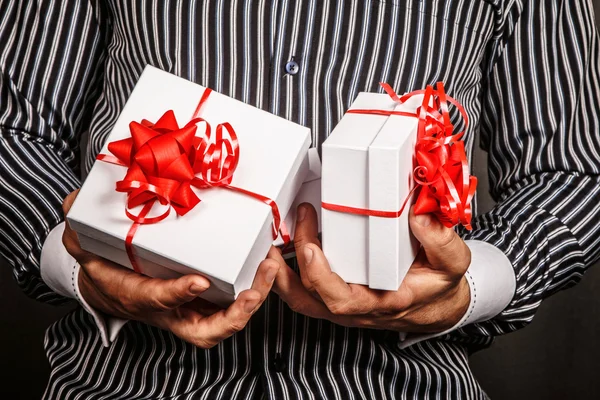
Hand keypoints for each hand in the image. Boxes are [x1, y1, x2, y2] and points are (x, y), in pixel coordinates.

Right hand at [62, 190, 278, 347]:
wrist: (115, 286)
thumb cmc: (107, 269)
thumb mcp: (86, 249)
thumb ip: (80, 229)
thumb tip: (73, 204)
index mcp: (140, 298)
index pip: (157, 301)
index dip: (176, 295)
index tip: (196, 281)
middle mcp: (172, 311)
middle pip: (207, 330)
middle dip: (234, 315)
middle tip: (253, 292)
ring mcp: (193, 309)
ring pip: (228, 320)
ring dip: (254, 299)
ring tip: (270, 269)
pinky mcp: (208, 299)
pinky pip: (236, 302)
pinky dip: (255, 287)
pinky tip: (268, 263)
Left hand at [271, 204, 469, 332]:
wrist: (436, 304)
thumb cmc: (439, 284)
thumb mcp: (452, 263)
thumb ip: (440, 240)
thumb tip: (420, 215)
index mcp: (383, 301)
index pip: (342, 299)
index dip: (320, 276)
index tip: (310, 245)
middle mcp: (356, 308)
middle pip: (309, 298)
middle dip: (291, 262)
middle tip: (294, 223)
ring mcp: (342, 305)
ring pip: (299, 298)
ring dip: (278, 272)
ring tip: (269, 238)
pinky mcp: (335, 296)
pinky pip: (302, 291)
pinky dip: (285, 272)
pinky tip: (279, 247)